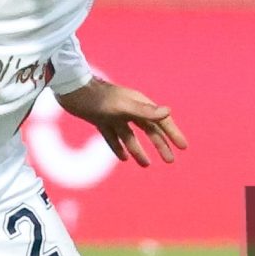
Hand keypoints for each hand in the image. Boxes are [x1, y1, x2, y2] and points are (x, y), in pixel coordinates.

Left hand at [57, 79, 187, 167]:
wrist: (71, 90)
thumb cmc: (98, 98)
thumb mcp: (123, 107)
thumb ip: (145, 112)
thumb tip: (168, 112)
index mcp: (139, 104)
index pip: (161, 121)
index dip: (173, 134)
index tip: (183, 147)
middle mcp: (130, 109)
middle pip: (149, 130)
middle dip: (161, 145)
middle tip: (170, 161)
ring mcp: (115, 115)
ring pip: (131, 136)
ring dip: (139, 150)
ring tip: (146, 165)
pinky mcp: (101, 120)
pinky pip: (114, 137)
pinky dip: (119, 147)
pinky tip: (123, 158)